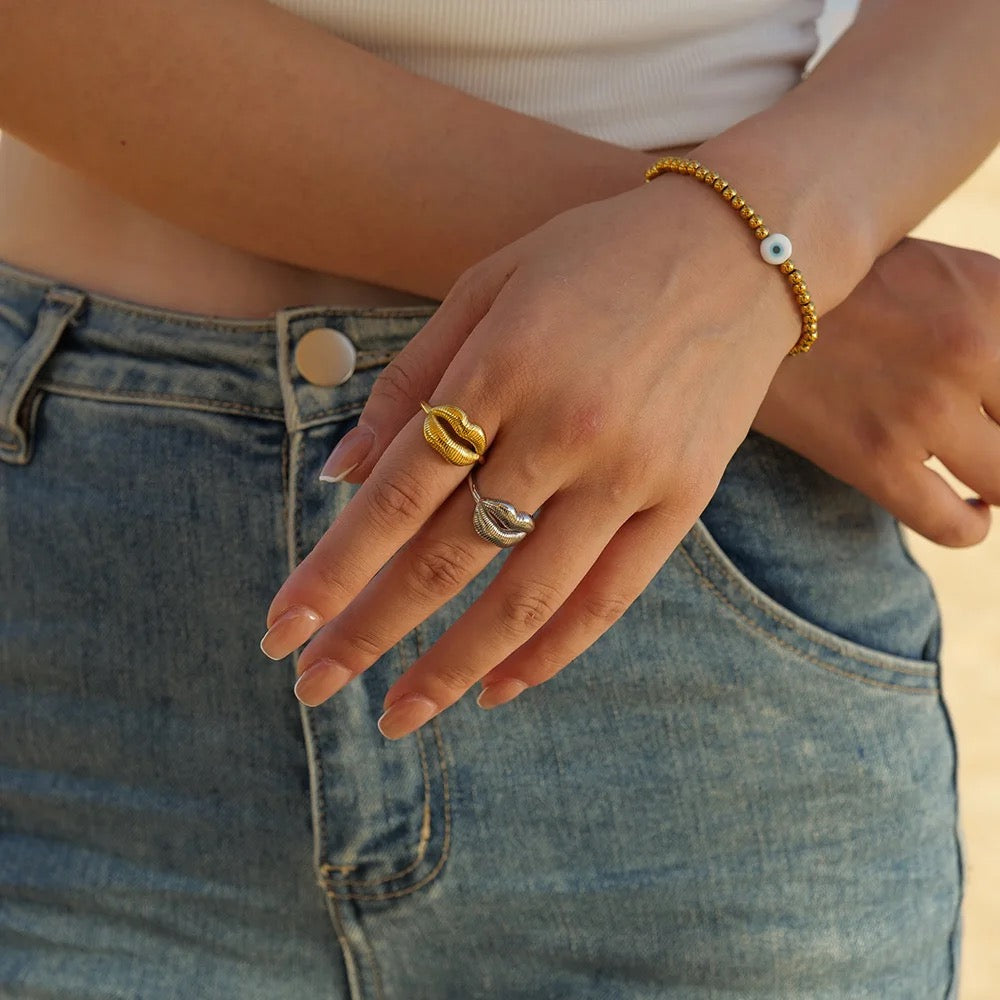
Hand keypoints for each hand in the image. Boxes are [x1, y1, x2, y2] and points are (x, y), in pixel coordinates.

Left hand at [260, 180, 798, 735]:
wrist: (739, 248)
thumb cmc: (593, 259)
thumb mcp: (487, 286)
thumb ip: (410, 381)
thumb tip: (338, 475)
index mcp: (504, 367)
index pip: (398, 498)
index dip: (332, 572)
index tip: (282, 630)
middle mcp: (566, 429)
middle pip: (449, 558)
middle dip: (371, 632)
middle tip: (313, 687)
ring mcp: (632, 471)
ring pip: (527, 596)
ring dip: (453, 665)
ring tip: (400, 715)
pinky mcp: (684, 499)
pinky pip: (610, 596)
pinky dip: (551, 651)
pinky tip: (500, 687)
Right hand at [754, 236, 999, 546]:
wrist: (742, 298)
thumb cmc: (844, 286)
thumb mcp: (943, 269)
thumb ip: (998, 312)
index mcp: (995, 292)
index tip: (992, 409)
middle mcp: (970, 347)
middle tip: (983, 433)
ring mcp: (922, 408)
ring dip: (996, 480)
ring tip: (983, 472)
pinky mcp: (874, 458)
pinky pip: (953, 524)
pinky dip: (971, 525)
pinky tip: (967, 507)